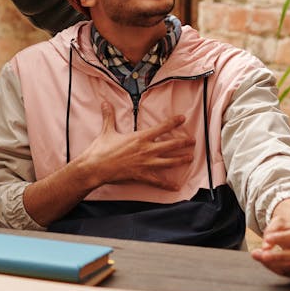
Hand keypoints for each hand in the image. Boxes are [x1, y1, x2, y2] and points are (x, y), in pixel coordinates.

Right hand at [78, 105, 194, 189]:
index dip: (174, 122)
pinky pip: (158, 181)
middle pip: (170, 145)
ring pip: (169, 162)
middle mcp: (146, 150)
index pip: (161, 127)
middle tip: (193, 141)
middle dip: (183, 143)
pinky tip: (177, 186)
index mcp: (140, 137)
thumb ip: (109, 116)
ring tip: (190, 158)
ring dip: (181, 160)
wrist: (96, 167)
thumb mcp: (107, 130)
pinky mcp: (142, 175)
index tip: (183, 118)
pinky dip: (168, 184)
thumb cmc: (101, 149)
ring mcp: (146, 163)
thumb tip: (104, 103)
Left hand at [251, 201, 289, 278]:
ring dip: (275, 263)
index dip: (284, 238)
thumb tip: (266, 247)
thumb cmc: (287, 229)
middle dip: (280, 256)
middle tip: (263, 254)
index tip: (267, 239)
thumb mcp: (280, 223)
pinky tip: (266, 262)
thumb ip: (272, 231)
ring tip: (260, 256)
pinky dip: (276, 268)